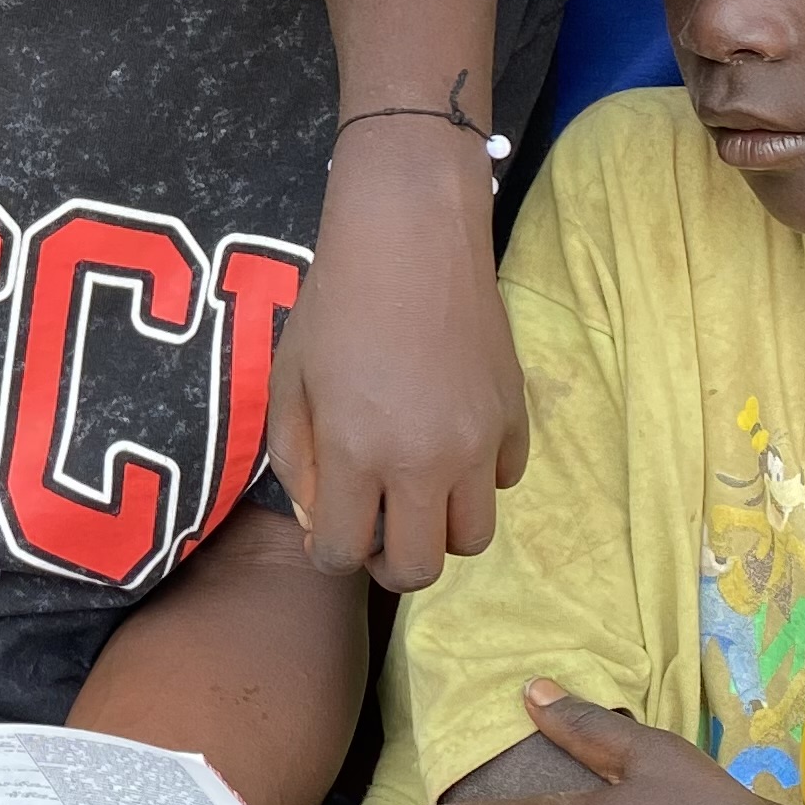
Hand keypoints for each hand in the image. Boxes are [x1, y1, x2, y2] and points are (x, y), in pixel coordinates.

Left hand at [264, 128, 526, 587]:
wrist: (411, 235)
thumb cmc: (336, 301)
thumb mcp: (290, 379)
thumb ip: (295, 459)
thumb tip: (321, 519)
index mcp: (358, 452)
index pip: (345, 553)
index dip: (331, 552)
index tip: (331, 531)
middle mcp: (425, 460)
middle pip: (420, 569)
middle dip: (389, 565)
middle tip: (376, 531)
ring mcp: (479, 441)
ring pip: (474, 538)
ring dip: (440, 529)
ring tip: (417, 491)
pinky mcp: (514, 416)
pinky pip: (503, 481)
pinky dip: (478, 478)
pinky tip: (451, 440)